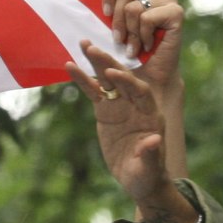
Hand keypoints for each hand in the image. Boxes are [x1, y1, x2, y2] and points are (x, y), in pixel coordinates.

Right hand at [68, 40, 168, 204]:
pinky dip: (83, 79)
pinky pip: (93, 92)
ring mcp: (120, 106)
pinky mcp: (105, 111)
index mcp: (151, 115)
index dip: (128, 81)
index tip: (114, 72)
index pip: (140, 92)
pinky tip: (70, 66)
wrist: (139, 178)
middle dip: (108, 63)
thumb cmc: (147, 174)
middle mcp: (136, 105)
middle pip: (123, 79)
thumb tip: (153, 141)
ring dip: (95, 62)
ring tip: (83, 44)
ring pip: (107, 80)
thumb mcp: (149, 168)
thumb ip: (150, 153)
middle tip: (92, 48)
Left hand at [102, 0, 183, 101]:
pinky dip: (144, 36)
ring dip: (131, 33)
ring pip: (134, 8)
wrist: (149, 78)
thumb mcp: (113, 26)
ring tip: (135, 47)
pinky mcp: (177, 12)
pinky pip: (147, 18)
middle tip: (120, 40)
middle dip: (118, 20)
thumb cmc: (128, 54)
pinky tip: (149, 45)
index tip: (105, 14)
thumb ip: (107, 7)